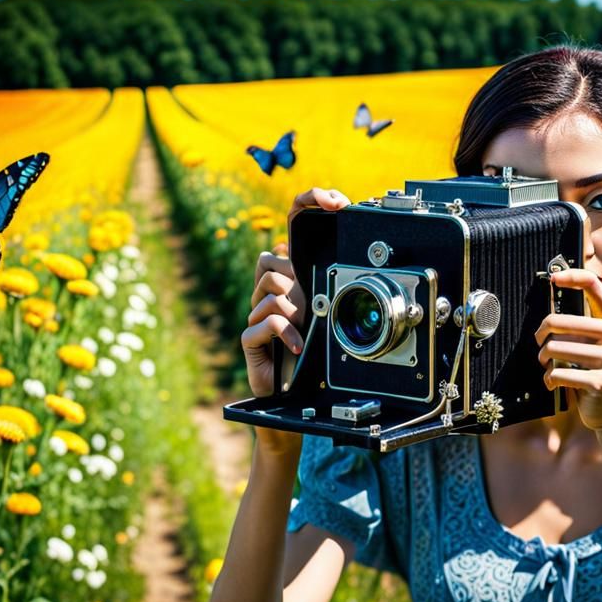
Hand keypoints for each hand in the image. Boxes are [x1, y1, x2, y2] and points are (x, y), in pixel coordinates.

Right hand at [242, 188, 348, 449]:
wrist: (299, 401)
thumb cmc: (317, 359)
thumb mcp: (333, 316)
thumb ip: (334, 286)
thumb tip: (351, 261)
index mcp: (295, 280)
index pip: (292, 227)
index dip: (309, 202)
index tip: (334, 199)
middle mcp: (273, 293)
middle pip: (271, 259)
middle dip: (293, 280)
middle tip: (310, 306)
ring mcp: (258, 314)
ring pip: (270, 288)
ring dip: (293, 309)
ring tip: (304, 330)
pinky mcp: (250, 339)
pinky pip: (265, 320)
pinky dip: (284, 332)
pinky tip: (296, 346)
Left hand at [533, 268, 601, 431]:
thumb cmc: (596, 373)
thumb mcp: (594, 345)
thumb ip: (580, 326)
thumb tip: (549, 307)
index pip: (595, 287)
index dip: (573, 277)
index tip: (554, 278)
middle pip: (559, 322)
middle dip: (540, 335)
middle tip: (539, 343)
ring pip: (554, 349)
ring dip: (543, 360)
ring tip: (547, 365)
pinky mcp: (600, 382)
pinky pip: (558, 374)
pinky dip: (549, 379)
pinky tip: (553, 383)